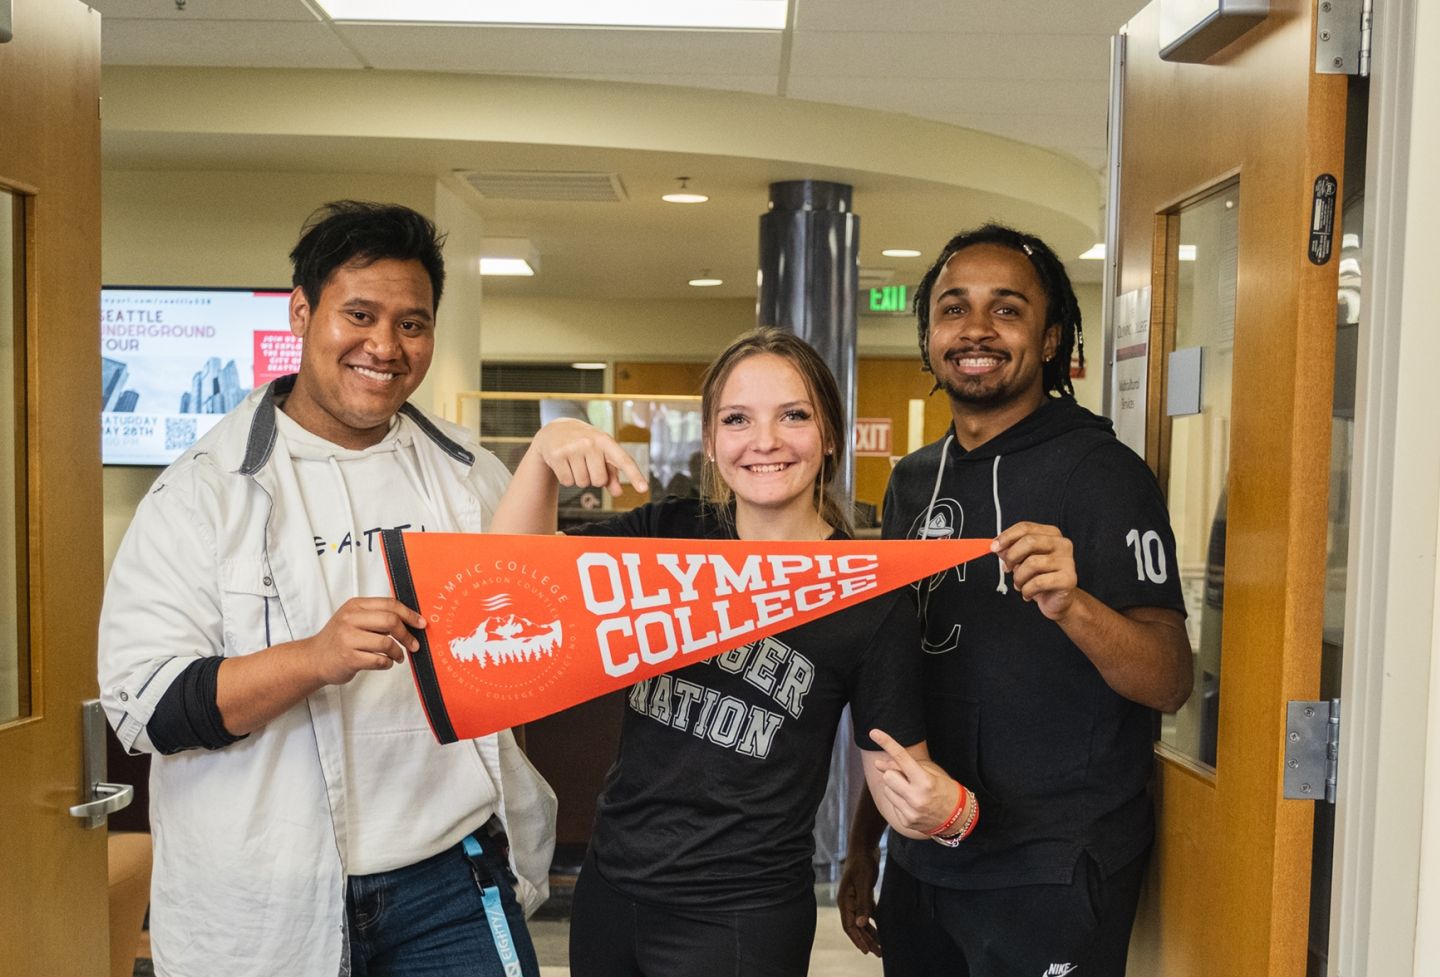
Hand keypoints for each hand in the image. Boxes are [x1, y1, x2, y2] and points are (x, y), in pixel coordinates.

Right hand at [305, 597, 425, 685]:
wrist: (314, 658)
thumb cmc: (340, 639)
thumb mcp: (354, 619)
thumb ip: (377, 616)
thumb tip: (410, 620)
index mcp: (355, 606)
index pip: (390, 604)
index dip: (409, 614)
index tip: (421, 624)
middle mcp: (350, 619)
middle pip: (390, 621)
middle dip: (407, 634)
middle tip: (413, 644)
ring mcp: (348, 638)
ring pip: (386, 642)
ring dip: (398, 652)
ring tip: (398, 657)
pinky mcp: (348, 658)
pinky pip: (378, 660)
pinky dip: (387, 663)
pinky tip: (385, 663)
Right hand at [531, 418, 647, 496]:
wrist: (555, 430)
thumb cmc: (584, 443)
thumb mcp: (601, 452)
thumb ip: (612, 473)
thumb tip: (618, 492)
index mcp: (605, 440)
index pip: (623, 460)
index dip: (635, 475)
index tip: (644, 489)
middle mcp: (590, 442)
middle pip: (599, 481)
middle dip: (593, 478)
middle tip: (586, 463)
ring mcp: (572, 448)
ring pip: (582, 483)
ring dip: (579, 478)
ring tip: (575, 461)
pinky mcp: (556, 456)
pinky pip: (567, 482)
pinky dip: (566, 478)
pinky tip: (564, 464)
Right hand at [837, 844, 881, 956]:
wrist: (864, 845)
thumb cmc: (862, 863)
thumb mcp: (864, 884)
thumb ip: (863, 904)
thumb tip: (860, 924)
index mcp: (845, 901)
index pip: (849, 926)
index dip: (858, 939)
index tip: (867, 951)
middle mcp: (848, 901)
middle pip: (856, 926)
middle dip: (866, 940)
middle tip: (878, 953)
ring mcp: (855, 897)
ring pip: (862, 920)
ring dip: (870, 933)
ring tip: (881, 946)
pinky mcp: (863, 893)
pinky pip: (867, 912)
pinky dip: (872, 921)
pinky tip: (880, 928)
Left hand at [869, 729, 965, 835]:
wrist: (958, 819)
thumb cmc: (945, 789)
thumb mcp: (931, 772)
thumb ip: (903, 766)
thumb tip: (877, 764)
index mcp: (925, 781)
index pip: (902, 757)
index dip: (886, 743)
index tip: (873, 732)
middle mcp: (916, 797)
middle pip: (888, 775)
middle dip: (894, 773)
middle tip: (906, 776)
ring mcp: (910, 812)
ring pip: (887, 790)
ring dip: (895, 787)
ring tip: (912, 791)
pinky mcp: (906, 822)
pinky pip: (892, 803)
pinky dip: (899, 800)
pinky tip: (913, 803)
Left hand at [991, 521, 1077, 620]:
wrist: (1057, 600)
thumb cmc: (1039, 577)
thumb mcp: (1022, 561)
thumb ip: (1010, 551)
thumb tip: (996, 546)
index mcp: (1051, 534)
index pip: (1025, 528)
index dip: (1006, 537)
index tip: (994, 547)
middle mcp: (1062, 544)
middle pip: (1029, 541)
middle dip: (1012, 556)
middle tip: (1007, 568)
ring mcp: (1068, 561)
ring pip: (1032, 563)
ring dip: (1018, 577)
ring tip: (1019, 585)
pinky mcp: (1068, 579)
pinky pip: (1038, 582)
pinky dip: (1027, 590)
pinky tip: (1028, 593)